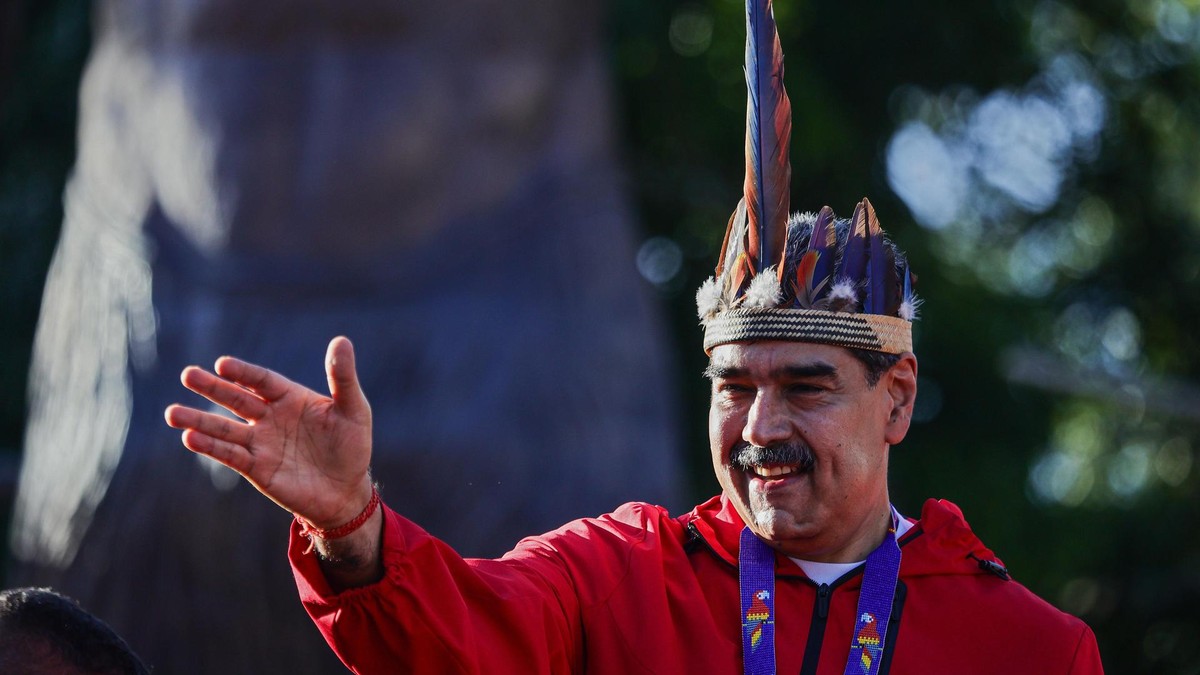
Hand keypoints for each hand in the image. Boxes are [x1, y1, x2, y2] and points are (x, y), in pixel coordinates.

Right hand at [165, 336, 373, 528]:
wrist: (347, 491)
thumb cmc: (352, 446)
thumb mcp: (353, 409)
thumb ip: (343, 378)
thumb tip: (341, 340)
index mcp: (290, 398)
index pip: (261, 380)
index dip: (242, 372)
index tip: (221, 364)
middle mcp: (270, 418)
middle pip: (236, 399)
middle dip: (212, 388)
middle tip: (187, 375)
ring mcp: (261, 443)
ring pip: (225, 429)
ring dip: (199, 421)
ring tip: (171, 413)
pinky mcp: (257, 469)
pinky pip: (231, 455)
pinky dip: (211, 448)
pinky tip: (190, 439)